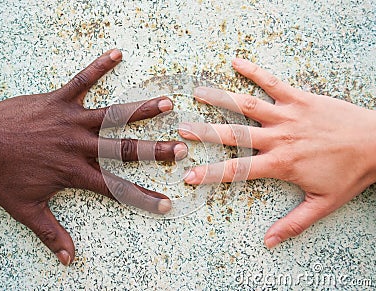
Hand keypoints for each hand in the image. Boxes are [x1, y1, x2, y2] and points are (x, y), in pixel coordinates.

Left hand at [0, 49, 186, 265]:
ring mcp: (69, 121)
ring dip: (139, 110)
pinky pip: (82, 81)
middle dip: (156, 151)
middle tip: (181, 149)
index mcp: (74, 172)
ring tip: (165, 103)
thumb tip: (68, 260)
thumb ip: (51, 234)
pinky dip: (99, 67)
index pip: (116, 189)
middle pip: (124, 150)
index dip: (142, 198)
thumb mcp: (25, 210)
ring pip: (111, 115)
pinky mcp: (57, 101)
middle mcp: (79, 146)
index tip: (166, 203)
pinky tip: (116, 54)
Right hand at [178, 58, 375, 248]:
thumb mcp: (323, 204)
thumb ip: (293, 223)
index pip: (237, 170)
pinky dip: (253, 71)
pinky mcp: (299, 98)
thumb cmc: (351, 173)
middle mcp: (279, 138)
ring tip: (197, 94)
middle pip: (234, 134)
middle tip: (182, 130)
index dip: (210, 174)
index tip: (189, 176)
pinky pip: (272, 82)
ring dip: (220, 99)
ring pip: (247, 105)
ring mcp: (288, 115)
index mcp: (281, 164)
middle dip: (205, 133)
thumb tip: (270, 242)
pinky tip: (236, 62)